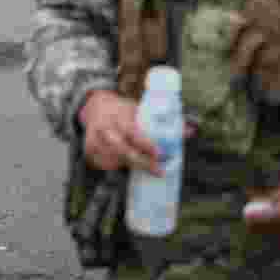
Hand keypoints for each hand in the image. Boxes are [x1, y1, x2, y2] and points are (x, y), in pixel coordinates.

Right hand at [79, 89, 197, 175]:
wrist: (95, 107)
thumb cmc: (123, 111)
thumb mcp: (140, 110)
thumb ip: (163, 122)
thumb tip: (191, 131)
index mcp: (118, 115)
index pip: (133, 132)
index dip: (147, 145)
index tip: (161, 154)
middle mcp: (104, 127)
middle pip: (122, 150)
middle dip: (142, 163)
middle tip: (159, 171)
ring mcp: (94, 139)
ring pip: (114, 160)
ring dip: (131, 165)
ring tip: (145, 165)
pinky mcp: (89, 150)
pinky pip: (105, 165)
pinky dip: (117, 166)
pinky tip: (124, 164)